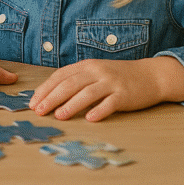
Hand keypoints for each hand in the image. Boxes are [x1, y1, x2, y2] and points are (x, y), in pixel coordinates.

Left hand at [30, 57, 183, 121]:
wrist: (150, 75)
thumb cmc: (116, 77)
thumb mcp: (94, 73)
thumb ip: (76, 81)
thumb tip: (50, 96)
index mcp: (85, 66)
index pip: (59, 76)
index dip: (45, 89)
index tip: (33, 102)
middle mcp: (96, 72)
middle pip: (69, 84)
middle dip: (51, 98)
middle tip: (39, 111)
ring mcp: (111, 82)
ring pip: (87, 93)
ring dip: (71, 105)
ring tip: (58, 116)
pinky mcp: (125, 94)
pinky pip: (110, 103)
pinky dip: (99, 110)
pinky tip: (90, 118)